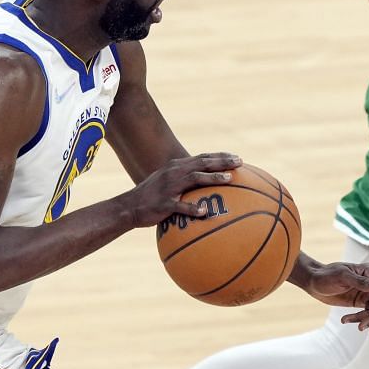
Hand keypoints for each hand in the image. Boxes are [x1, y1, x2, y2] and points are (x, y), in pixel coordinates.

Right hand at [123, 152, 241, 225]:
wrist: (129, 207)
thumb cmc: (152, 196)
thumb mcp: (167, 182)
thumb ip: (185, 180)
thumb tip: (205, 183)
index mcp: (176, 167)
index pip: (201, 157)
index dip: (219, 156)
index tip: (236, 157)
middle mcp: (174, 173)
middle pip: (201, 163)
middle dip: (221, 161)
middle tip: (239, 163)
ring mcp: (168, 187)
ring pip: (194, 179)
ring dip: (212, 178)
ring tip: (229, 179)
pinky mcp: (163, 204)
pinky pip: (180, 206)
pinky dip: (192, 208)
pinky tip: (204, 212)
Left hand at [298, 259, 368, 331]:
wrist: (313, 282)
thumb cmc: (326, 275)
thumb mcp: (342, 277)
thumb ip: (361, 282)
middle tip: (363, 326)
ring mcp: (367, 293)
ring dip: (366, 320)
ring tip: (352, 324)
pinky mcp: (361, 302)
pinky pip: (368, 314)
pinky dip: (360, 320)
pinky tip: (347, 321)